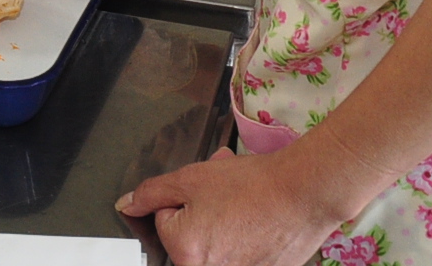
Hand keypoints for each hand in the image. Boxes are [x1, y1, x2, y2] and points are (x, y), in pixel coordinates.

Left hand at [119, 146, 345, 265]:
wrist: (304, 193)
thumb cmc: (252, 185)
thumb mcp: (191, 177)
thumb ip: (152, 193)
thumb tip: (127, 205)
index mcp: (185, 252)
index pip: (165, 220)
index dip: (183, 198)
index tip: (207, 192)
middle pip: (190, 236)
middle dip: (202, 212)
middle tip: (226, 196)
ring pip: (215, 244)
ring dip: (223, 225)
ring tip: (245, 206)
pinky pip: (240, 254)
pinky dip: (245, 240)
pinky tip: (259, 222)